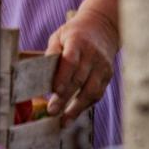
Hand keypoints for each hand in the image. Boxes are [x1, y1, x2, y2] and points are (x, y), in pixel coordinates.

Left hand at [44, 7, 119, 124]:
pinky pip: (98, 93)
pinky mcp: (108, 75)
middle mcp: (92, 55)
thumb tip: (41, 71)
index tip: (54, 91)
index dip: (63, 77)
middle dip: (65, 98)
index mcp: (78, 42)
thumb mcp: (59, 35)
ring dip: (77, 108)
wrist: (103, 27)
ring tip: (64, 121)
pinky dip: (86, 105)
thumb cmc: (75, 33)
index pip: (71, 61)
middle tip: (52, 111)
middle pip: (79, 79)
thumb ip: (52, 52)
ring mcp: (102, 66)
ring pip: (92, 90)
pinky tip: (74, 113)